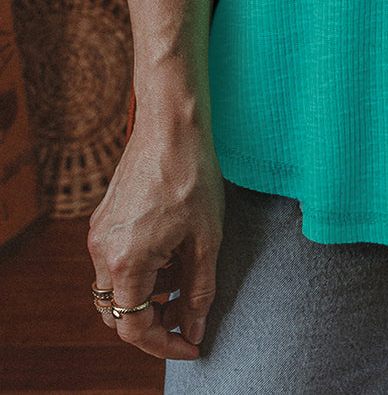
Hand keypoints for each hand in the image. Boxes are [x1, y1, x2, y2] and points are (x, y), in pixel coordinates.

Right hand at [88, 106, 224, 359]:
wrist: (171, 124)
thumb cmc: (193, 176)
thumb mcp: (206, 240)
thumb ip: (198, 292)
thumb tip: (192, 330)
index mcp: (126, 262)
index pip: (134, 328)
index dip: (164, 345)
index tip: (192, 345)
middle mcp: (102, 251)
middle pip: (117, 314)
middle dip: (153, 323)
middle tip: (188, 315)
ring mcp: (99, 234)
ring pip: (115, 289)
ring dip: (146, 297)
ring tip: (183, 280)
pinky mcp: (103, 219)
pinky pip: (115, 263)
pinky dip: (140, 272)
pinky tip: (171, 254)